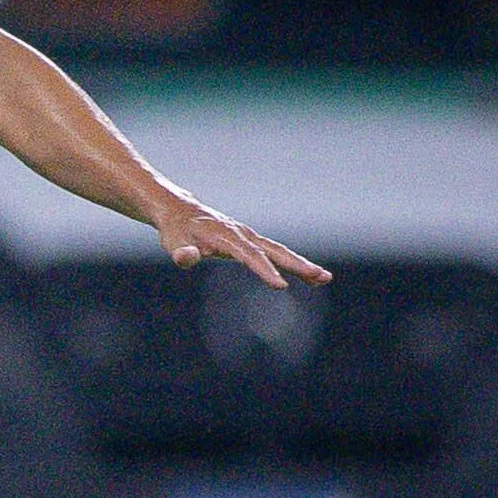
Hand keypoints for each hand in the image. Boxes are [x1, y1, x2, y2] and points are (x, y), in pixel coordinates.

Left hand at [155, 201, 330, 289]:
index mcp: (226, 236)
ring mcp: (249, 236)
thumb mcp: (173, 243)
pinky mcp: (250, 241)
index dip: (264, 270)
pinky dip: (292, 263)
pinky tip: (309, 276)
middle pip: (274, 250)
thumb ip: (181, 253)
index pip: (249, 255)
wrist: (180, 212)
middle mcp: (242, 234)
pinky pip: (275, 252)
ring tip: (324, 278)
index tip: (280, 285)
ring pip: (279, 251)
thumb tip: (185, 258)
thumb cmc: (176, 231)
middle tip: (321, 277)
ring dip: (301, 264)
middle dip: (297, 265)